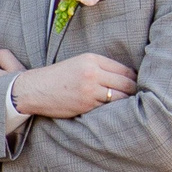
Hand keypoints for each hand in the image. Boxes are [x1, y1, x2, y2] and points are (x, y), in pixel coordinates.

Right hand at [8, 52, 138, 117]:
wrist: (34, 90)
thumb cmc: (58, 77)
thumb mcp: (79, 63)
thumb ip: (101, 67)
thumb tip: (127, 77)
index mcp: (91, 59)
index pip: (124, 69)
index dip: (134, 78)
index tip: (137, 84)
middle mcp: (92, 73)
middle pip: (126, 83)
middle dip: (134, 91)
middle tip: (137, 96)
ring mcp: (89, 90)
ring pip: (119, 97)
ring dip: (125, 102)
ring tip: (129, 105)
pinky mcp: (85, 105)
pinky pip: (107, 108)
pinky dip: (112, 110)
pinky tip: (114, 111)